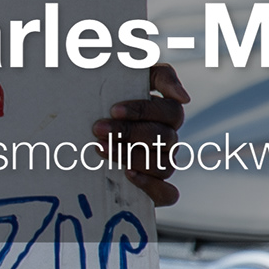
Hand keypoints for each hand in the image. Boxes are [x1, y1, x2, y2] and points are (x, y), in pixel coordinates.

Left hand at [100, 60, 187, 207]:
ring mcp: (162, 164)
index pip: (170, 112)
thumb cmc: (110, 95)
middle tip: (98, 129)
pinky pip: (167, 194)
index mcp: (167, 114)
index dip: (144, 111)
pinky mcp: (154, 188)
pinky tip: (128, 174)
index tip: (113, 110)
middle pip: (163, 138)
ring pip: (163, 165)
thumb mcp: (131, 74)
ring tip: (101, 149)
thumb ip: (161, 75)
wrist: (85, 121)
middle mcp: (168, 140)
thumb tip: (184, 97)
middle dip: (129, 133)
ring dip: (132, 157)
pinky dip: (152, 186)